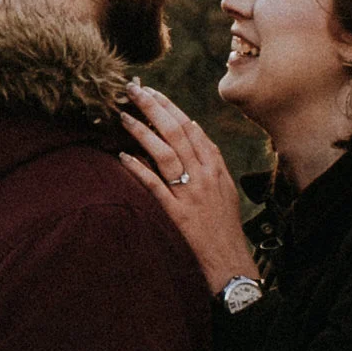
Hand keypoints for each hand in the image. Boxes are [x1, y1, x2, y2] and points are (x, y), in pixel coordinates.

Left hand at [114, 83, 260, 293]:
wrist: (229, 259)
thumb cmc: (222, 224)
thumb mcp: (223, 186)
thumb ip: (209, 158)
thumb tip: (193, 127)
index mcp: (215, 167)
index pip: (191, 128)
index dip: (171, 108)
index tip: (152, 91)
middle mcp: (204, 175)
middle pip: (177, 133)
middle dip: (154, 108)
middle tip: (133, 90)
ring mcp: (191, 193)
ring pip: (165, 154)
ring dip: (142, 132)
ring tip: (123, 115)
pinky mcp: (178, 213)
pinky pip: (155, 186)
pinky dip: (138, 169)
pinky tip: (122, 155)